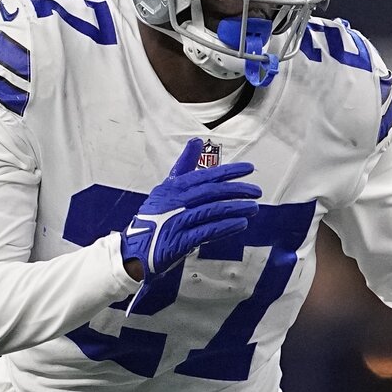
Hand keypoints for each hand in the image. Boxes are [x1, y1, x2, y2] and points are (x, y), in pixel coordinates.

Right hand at [121, 137, 258, 282]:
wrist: (135, 249)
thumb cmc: (155, 217)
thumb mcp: (167, 189)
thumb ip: (185, 167)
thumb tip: (197, 141)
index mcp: (172, 188)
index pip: (204, 176)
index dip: (228, 171)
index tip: (249, 168)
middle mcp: (174, 202)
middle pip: (210, 192)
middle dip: (236, 190)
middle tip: (256, 191)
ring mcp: (176, 221)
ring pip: (211, 211)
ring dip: (235, 209)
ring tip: (253, 207)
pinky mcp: (179, 240)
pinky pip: (207, 231)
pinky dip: (225, 227)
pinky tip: (240, 223)